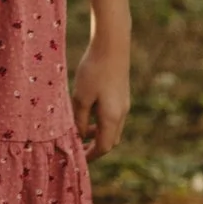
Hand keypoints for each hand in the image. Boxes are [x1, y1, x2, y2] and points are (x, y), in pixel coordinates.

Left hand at [71, 36, 129, 157]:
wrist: (112, 44)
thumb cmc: (94, 70)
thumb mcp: (81, 97)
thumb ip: (80, 120)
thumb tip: (80, 136)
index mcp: (112, 118)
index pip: (103, 147)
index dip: (91, 156)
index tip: (78, 159)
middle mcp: (122, 113)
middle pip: (110, 140)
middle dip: (95, 146)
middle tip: (78, 147)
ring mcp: (124, 103)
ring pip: (112, 127)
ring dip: (98, 132)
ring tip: (80, 129)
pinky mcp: (122, 93)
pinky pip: (113, 115)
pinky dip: (101, 120)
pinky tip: (88, 111)